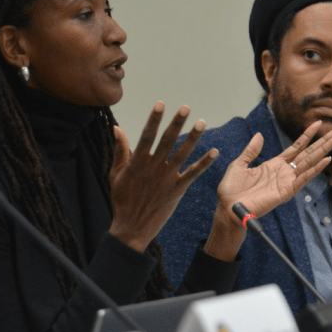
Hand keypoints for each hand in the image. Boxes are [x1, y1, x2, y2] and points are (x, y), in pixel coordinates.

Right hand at [108, 102, 217, 252]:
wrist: (131, 227)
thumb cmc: (122, 200)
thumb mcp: (116, 174)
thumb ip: (120, 150)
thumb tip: (116, 128)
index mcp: (137, 162)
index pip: (147, 136)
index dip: (154, 119)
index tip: (160, 104)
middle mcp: (153, 168)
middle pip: (167, 141)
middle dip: (176, 123)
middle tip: (185, 108)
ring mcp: (166, 179)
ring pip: (182, 154)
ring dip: (193, 138)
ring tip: (202, 122)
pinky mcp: (177, 190)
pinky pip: (193, 174)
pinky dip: (204, 163)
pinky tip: (214, 152)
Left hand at [214, 121, 331, 230]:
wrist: (228, 208)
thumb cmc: (232, 190)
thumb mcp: (239, 164)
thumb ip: (251, 151)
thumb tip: (259, 135)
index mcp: (275, 164)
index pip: (297, 146)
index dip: (308, 135)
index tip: (318, 123)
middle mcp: (285, 172)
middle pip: (309, 152)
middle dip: (324, 141)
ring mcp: (287, 181)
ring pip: (310, 162)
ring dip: (324, 150)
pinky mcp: (286, 191)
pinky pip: (304, 178)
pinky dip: (315, 169)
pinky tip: (326, 160)